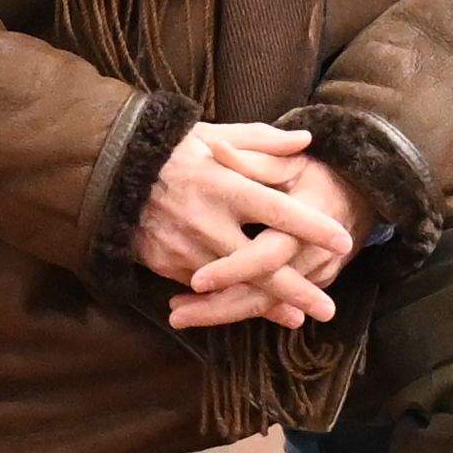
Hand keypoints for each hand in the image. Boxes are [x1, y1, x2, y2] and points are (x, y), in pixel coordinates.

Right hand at [132, 119, 353, 331]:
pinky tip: (251, 308)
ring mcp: (187, 247)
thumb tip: (305, 140)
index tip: (342, 241)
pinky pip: (204, 288)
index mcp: (225, 185)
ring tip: (296, 318)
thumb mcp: (215, 134)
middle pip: (261, 265)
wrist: (110, 171)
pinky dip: (228, 299)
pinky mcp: (167, 264)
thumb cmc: (172, 149)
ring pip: (234, 286)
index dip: (312, 227)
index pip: (278, 211)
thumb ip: (262, 141)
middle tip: (327, 309)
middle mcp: (209, 221)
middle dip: (297, 290)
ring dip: (267, 305)